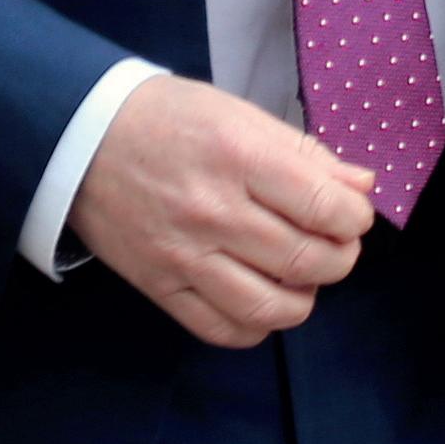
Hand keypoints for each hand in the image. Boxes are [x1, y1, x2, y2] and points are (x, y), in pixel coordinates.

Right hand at [69, 75, 375, 347]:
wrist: (81, 137)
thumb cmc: (169, 117)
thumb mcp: (239, 114)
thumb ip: (305, 154)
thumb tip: (363, 188)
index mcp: (238, 156)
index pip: (324, 209)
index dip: (355, 220)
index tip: (352, 215)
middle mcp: (214, 211)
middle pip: (306, 261)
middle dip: (339, 258)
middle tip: (335, 244)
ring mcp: (185, 255)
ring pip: (271, 307)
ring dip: (305, 297)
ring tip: (302, 275)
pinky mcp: (160, 287)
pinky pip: (223, 329)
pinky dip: (257, 325)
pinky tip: (262, 297)